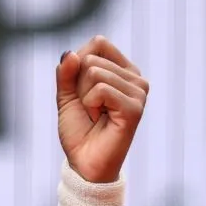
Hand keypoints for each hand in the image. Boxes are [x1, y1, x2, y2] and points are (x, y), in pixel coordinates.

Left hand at [55, 36, 148, 182]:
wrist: (83, 162)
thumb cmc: (79, 129)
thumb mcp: (66, 95)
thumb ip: (66, 72)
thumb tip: (70, 53)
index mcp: (123, 70)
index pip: (98, 43)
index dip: (78, 65)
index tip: (83, 91)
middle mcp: (136, 78)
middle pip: (92, 58)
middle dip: (79, 85)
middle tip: (89, 107)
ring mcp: (139, 92)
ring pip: (94, 72)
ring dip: (84, 96)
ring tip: (95, 114)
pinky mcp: (135, 108)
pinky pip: (101, 89)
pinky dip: (90, 104)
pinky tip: (99, 118)